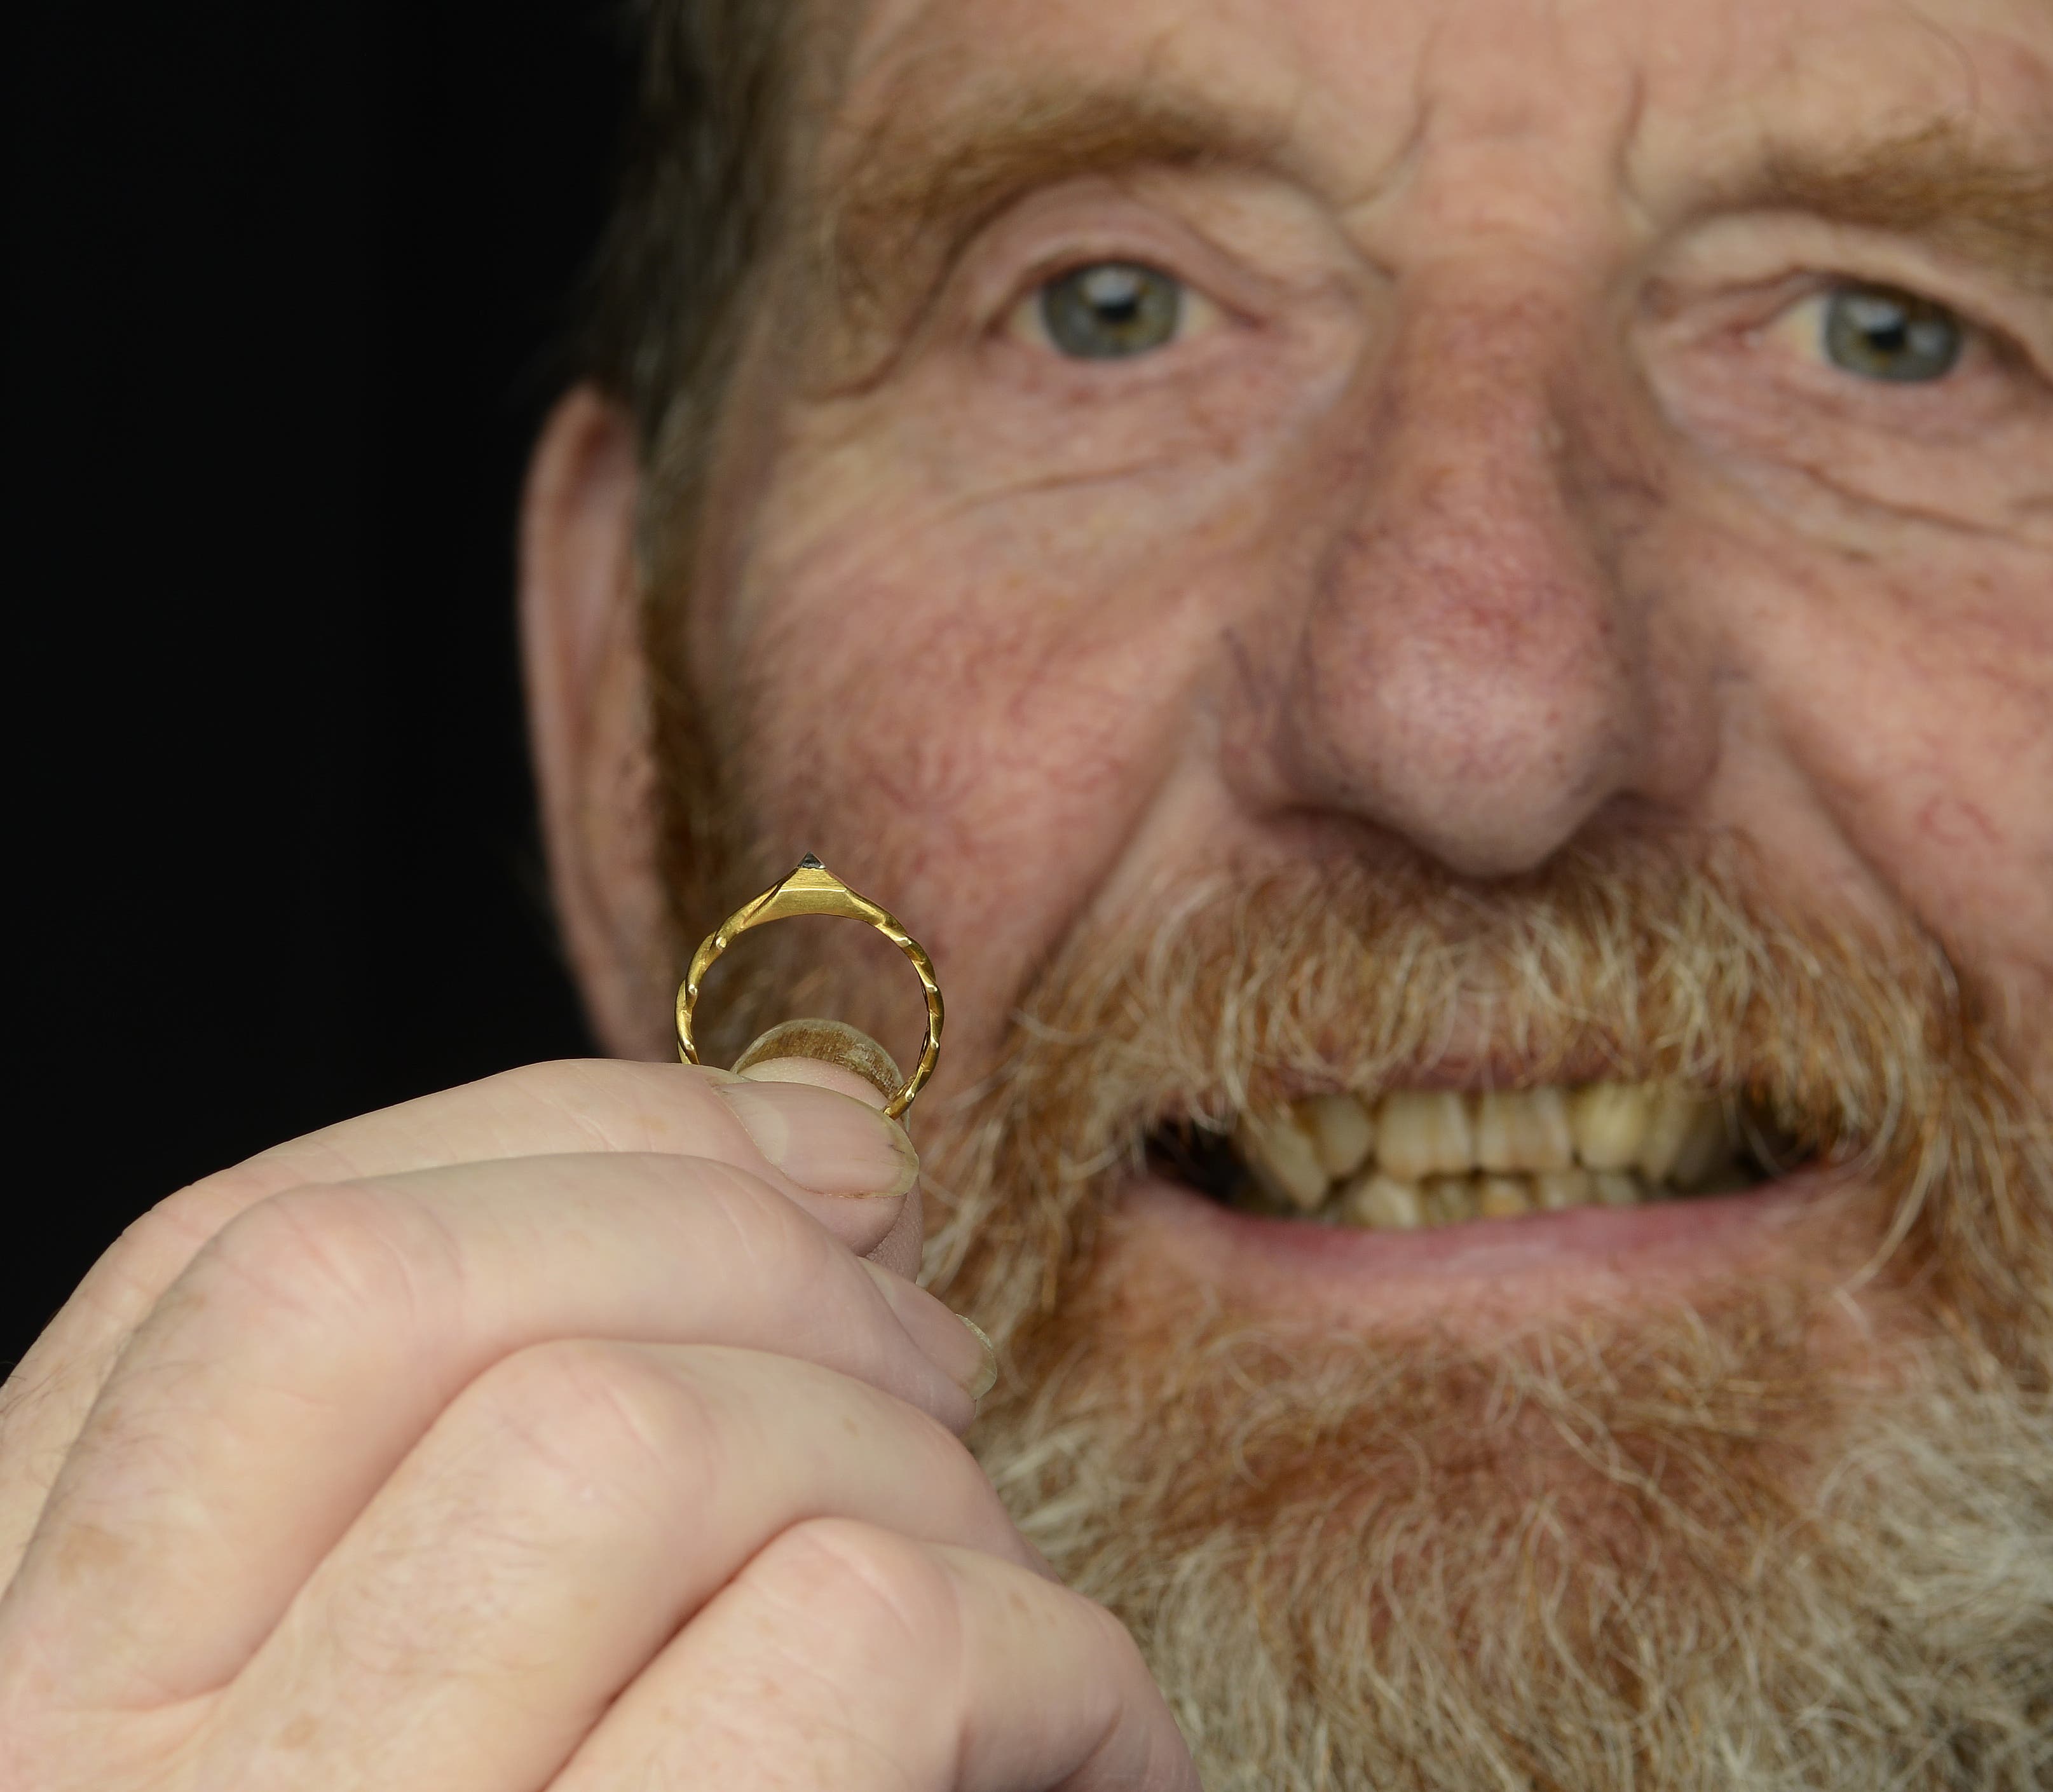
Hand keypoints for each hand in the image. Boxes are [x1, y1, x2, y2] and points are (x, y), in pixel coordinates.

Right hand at [0, 1057, 1193, 1789]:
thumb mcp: (374, 1729)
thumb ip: (464, 1511)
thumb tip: (809, 1165)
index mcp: (18, 1697)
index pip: (250, 1269)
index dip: (580, 1138)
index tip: (819, 1152)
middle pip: (463, 1314)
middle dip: (769, 1268)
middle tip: (935, 1375)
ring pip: (658, 1439)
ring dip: (911, 1467)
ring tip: (995, 1592)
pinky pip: (858, 1645)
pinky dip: (1045, 1651)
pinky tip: (1092, 1752)